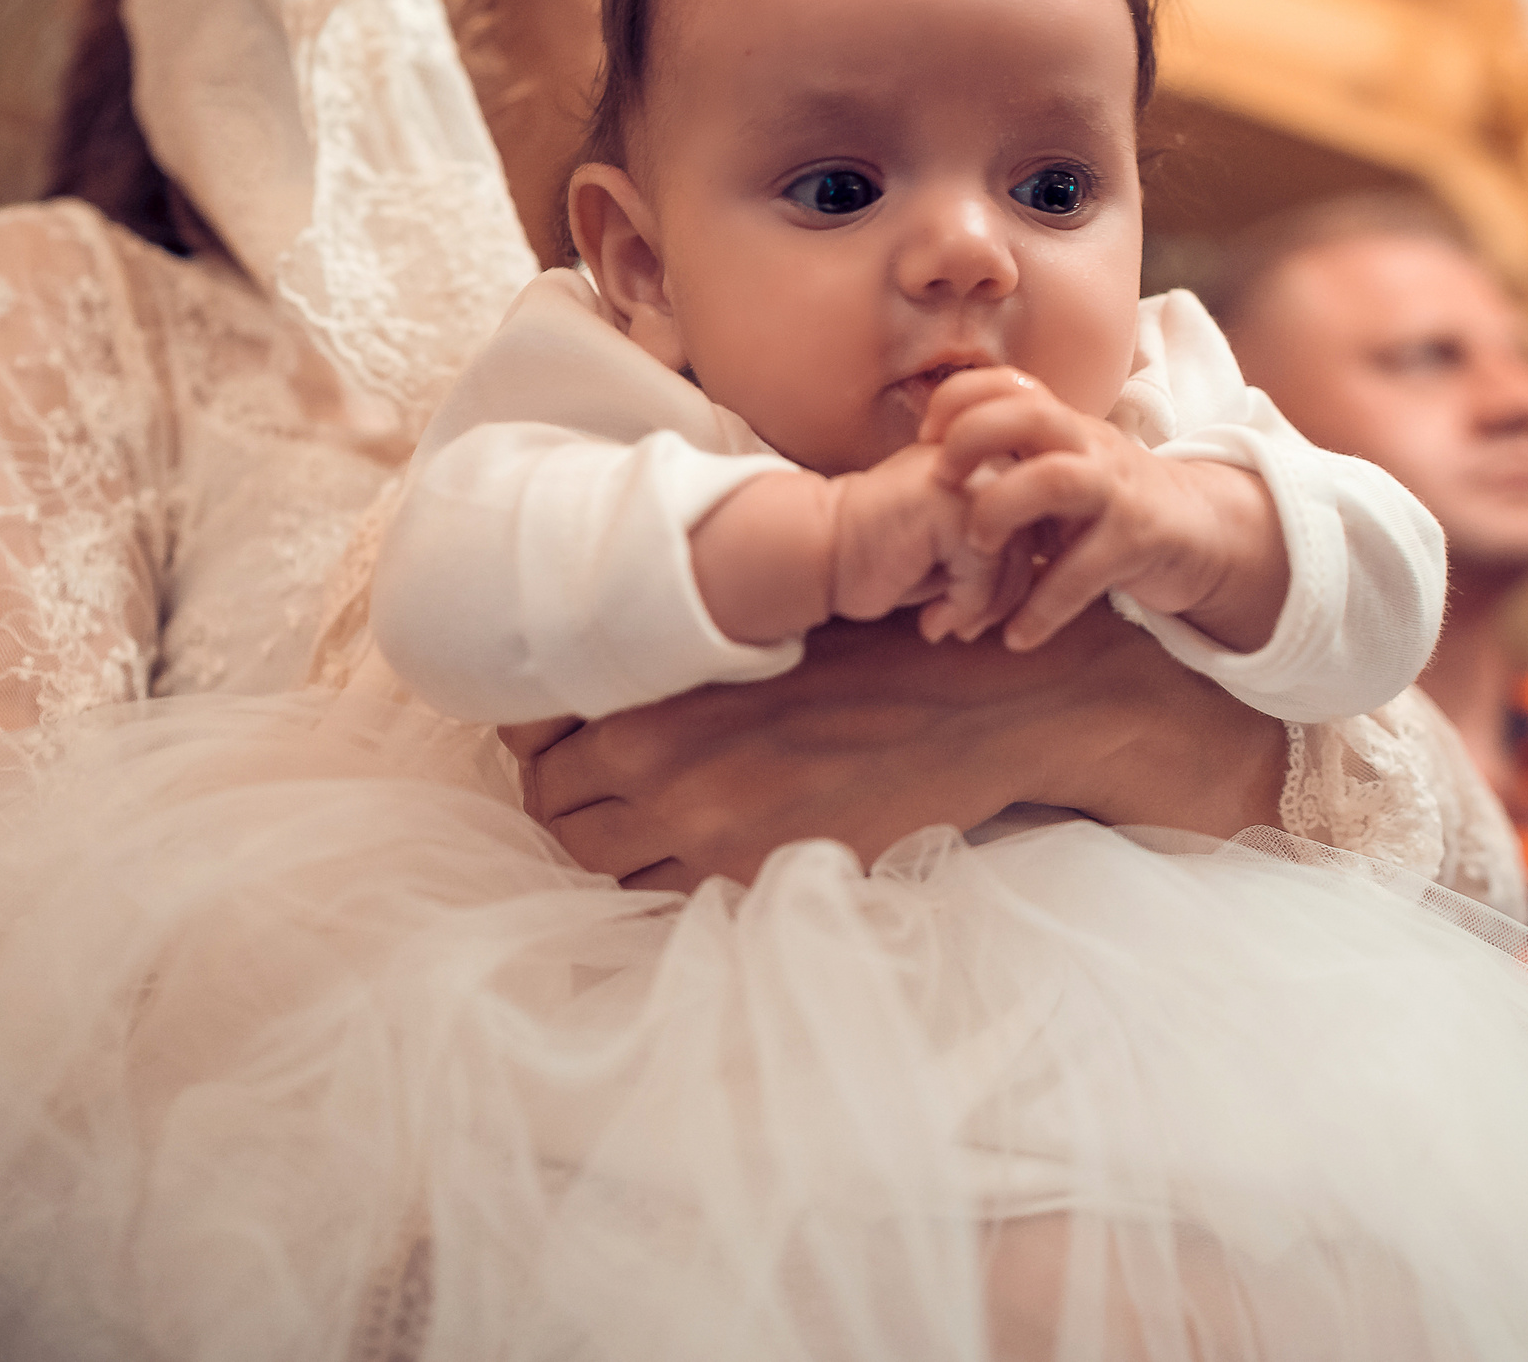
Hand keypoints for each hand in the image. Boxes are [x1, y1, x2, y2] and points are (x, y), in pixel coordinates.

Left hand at [503, 606, 1284, 890]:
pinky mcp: (762, 875)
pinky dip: (663, 884)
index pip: (536, 736)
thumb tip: (618, 669)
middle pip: (555, 810)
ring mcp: (711, 827)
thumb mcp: (773, 626)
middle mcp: (666, 758)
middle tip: (597, 791)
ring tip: (645, 825)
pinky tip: (696, 850)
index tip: (563, 741)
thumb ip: (687, 657)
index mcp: (664, 679)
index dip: (540, 744)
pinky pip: (665, 902)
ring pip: (600, 866)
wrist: (991, 704)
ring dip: (610, 849)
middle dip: (566, 802)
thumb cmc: (884, 647)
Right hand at [829, 444, 1034, 642]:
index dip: (1019, 574)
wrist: (823, 552)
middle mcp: (984, 455)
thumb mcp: (958, 549)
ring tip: (950, 626)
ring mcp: (967, 472)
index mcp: (989, 457)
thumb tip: (1056, 573)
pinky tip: (932, 623)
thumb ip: (1006, 547)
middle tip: (970, 627)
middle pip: (1035, 538)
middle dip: (1008, 595)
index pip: (1041, 520)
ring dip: (986, 607)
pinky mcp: (949, 500)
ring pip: (1015, 557)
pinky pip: (984, 569)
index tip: (981, 608)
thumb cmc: (889, 556)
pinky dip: (964, 607)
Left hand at [921, 370, 1288, 654]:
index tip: (925, 434)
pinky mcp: (1138, 539)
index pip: (1009, 383)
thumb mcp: (1063, 469)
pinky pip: (1086, 571)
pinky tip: (1016, 636)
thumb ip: (1012, 463)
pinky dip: (1044, 608)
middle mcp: (1089, 446)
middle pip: (1030, 413)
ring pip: (1055, 479)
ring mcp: (1116, 490)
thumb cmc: (1109, 504)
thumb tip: (929, 470)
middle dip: (973, 438)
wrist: (1201, 530)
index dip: (960, 398)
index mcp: (1064, 426)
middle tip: (940, 480)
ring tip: (977, 550)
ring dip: (1002, 511)